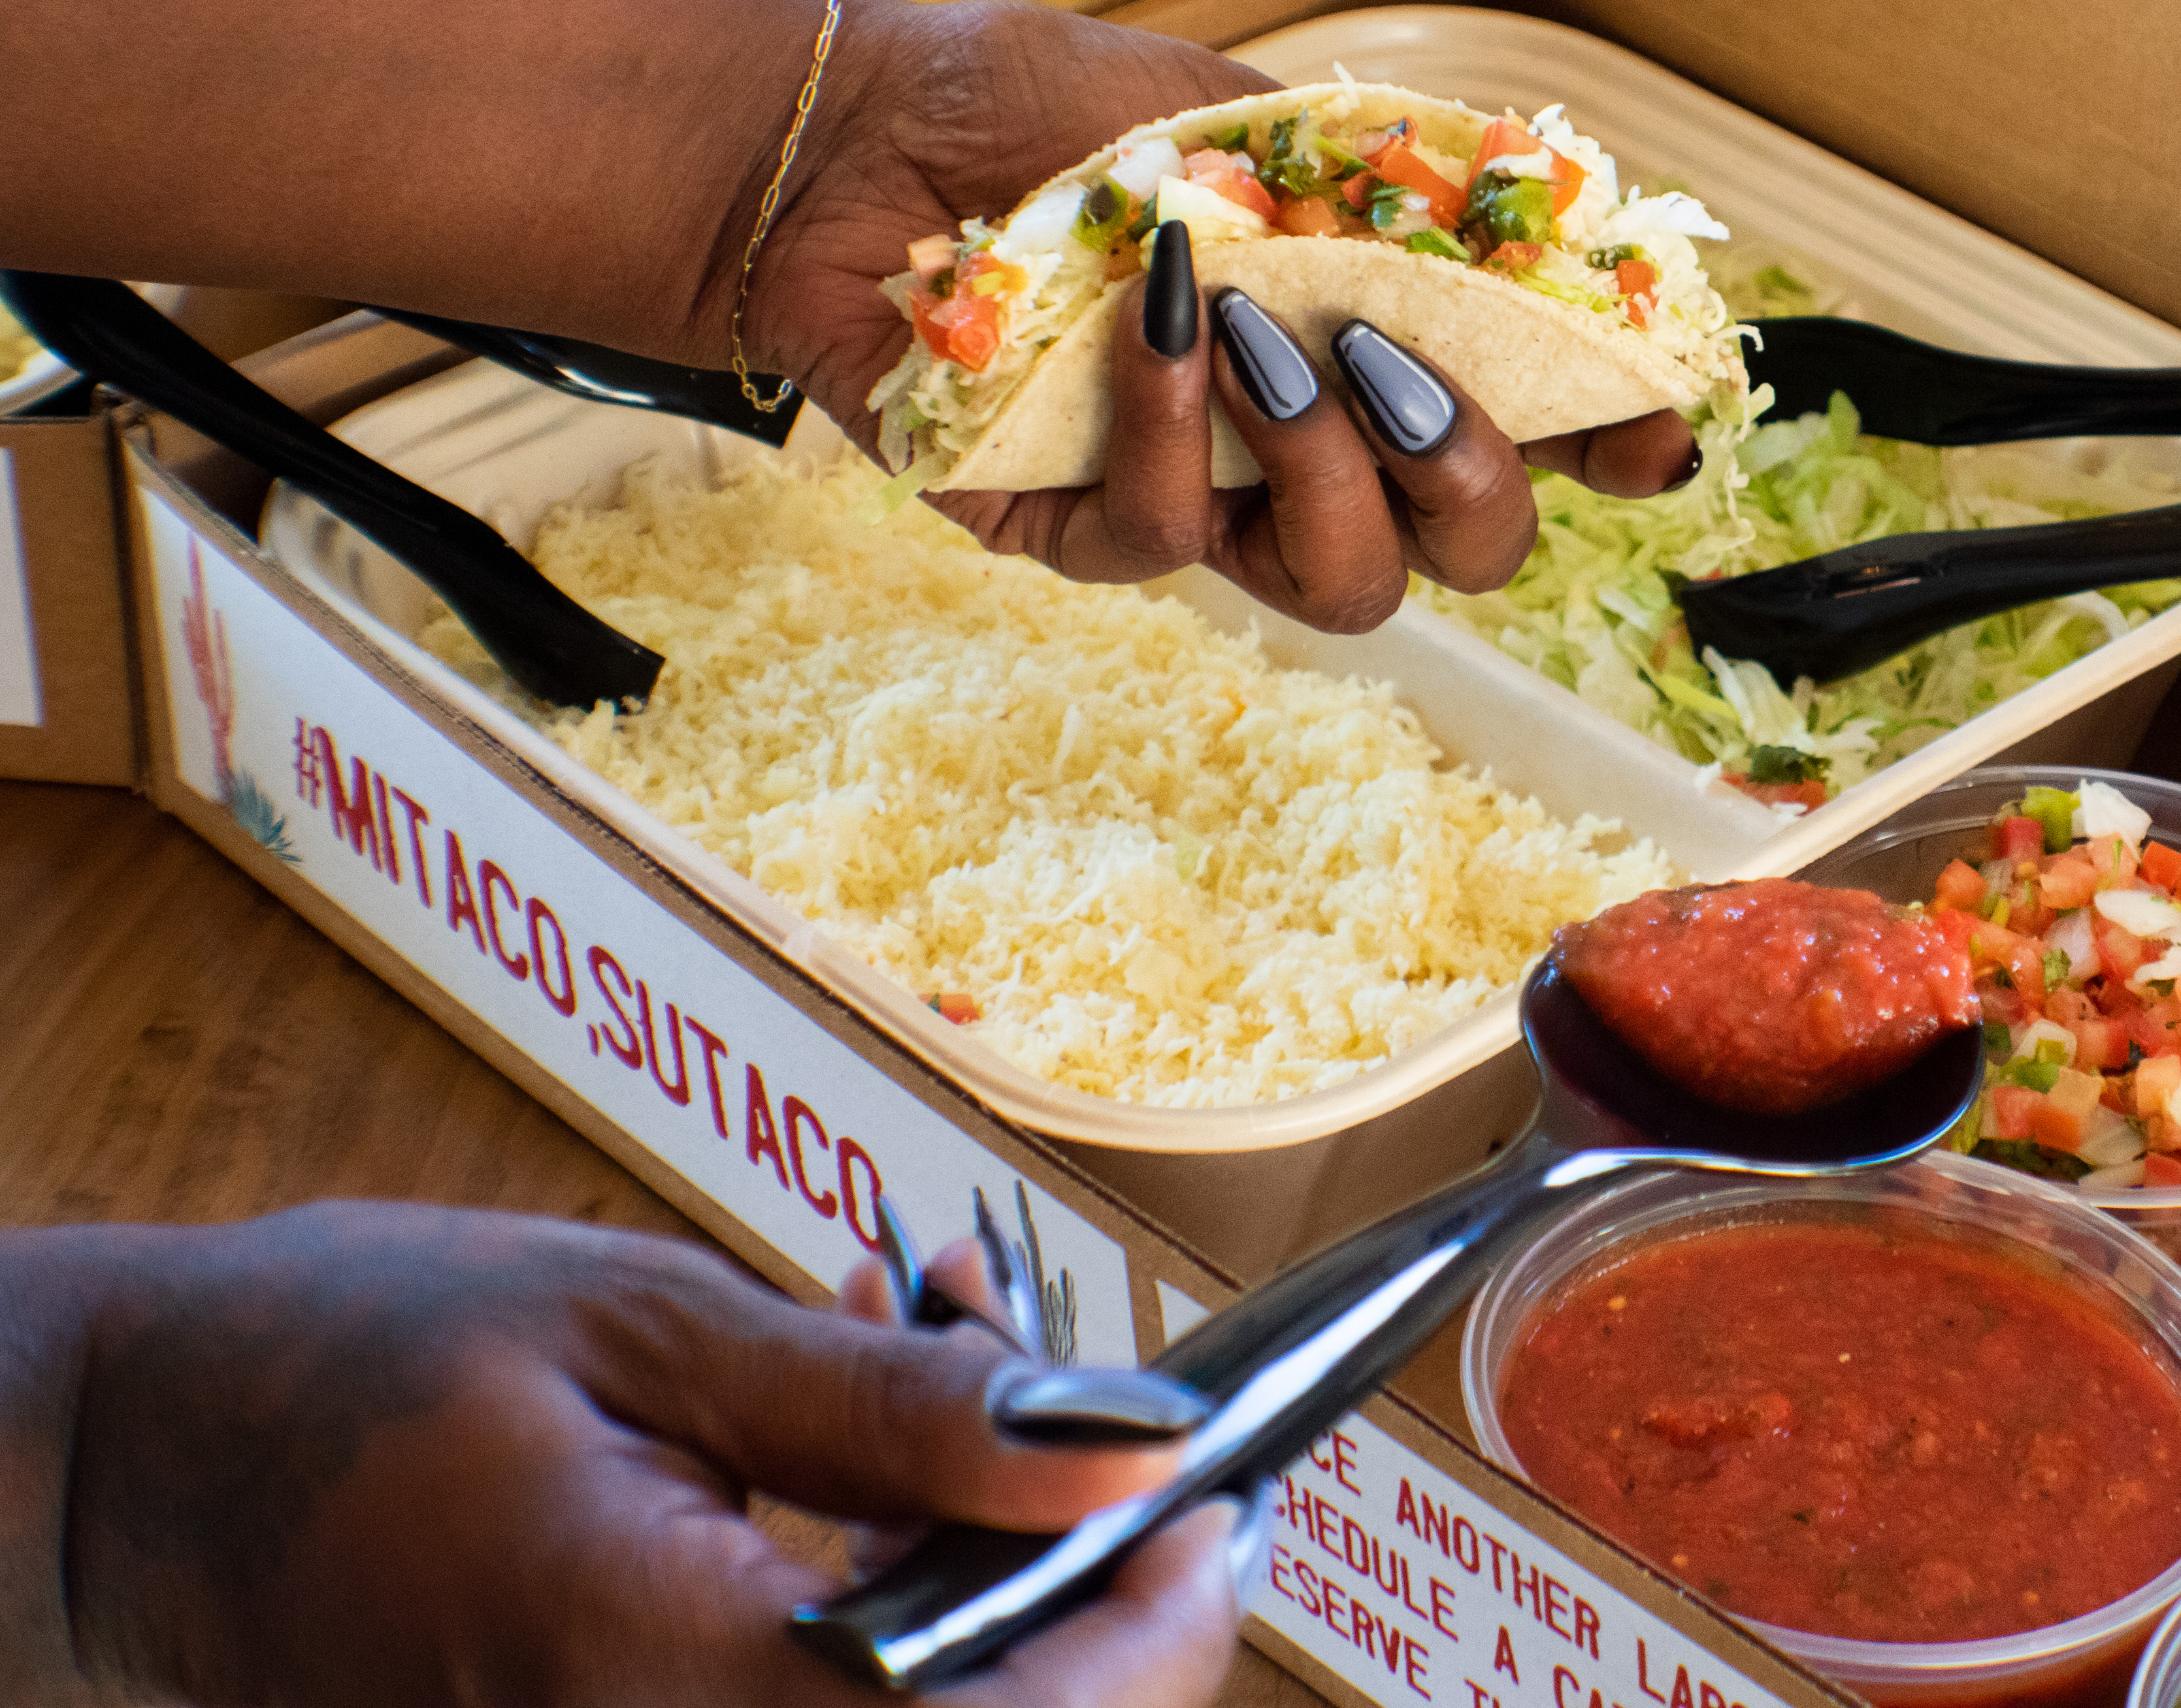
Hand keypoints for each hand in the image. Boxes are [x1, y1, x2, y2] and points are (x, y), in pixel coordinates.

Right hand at [38, 1203, 1238, 1707]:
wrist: (142, 1466)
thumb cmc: (354, 1367)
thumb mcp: (645, 1329)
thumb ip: (896, 1409)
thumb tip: (1128, 1442)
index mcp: (653, 1675)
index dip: (1155, 1627)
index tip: (1215, 1493)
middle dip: (1091, 1596)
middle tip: (1104, 1418)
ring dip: (995, 1580)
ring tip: (949, 1363)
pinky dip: (901, 1614)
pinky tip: (876, 1452)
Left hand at [740, 0, 1696, 625]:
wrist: (853, 134)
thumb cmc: (1046, 114)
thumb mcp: (1241, 107)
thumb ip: (1381, 167)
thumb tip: (1528, 194)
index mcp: (1371, 338)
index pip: (1534, 425)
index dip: (1612, 445)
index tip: (1650, 432)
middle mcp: (1307, 444)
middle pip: (1470, 548)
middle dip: (1480, 478)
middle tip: (1409, 371)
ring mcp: (1202, 502)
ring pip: (1346, 586)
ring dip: (1334, 470)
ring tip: (1273, 349)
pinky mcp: (1078, 536)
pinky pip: (1167, 539)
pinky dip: (1171, 425)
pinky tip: (1148, 323)